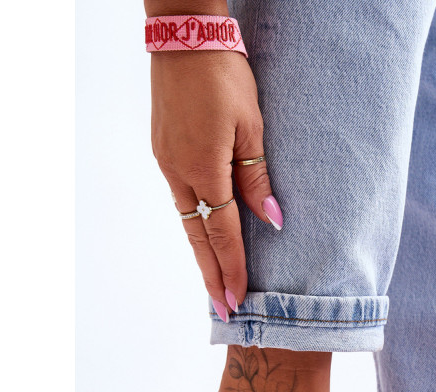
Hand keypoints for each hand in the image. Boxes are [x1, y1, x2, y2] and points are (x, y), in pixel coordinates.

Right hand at [150, 48, 280, 318]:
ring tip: (215, 283)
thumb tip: (271, 221)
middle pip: (198, 239)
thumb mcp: (251, 127)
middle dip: (212, 276)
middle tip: (223, 310)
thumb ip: (256, 178)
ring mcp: (168, 164)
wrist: (184, 37)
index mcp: (205, 169)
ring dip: (202, 255)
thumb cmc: (224, 77)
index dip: (232, 269)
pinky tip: (203, 240)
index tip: (238, 300)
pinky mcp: (164, 153)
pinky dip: (194, 228)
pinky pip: (182, 201)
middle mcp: (180, 174)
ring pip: (187, 222)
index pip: (223, 234)